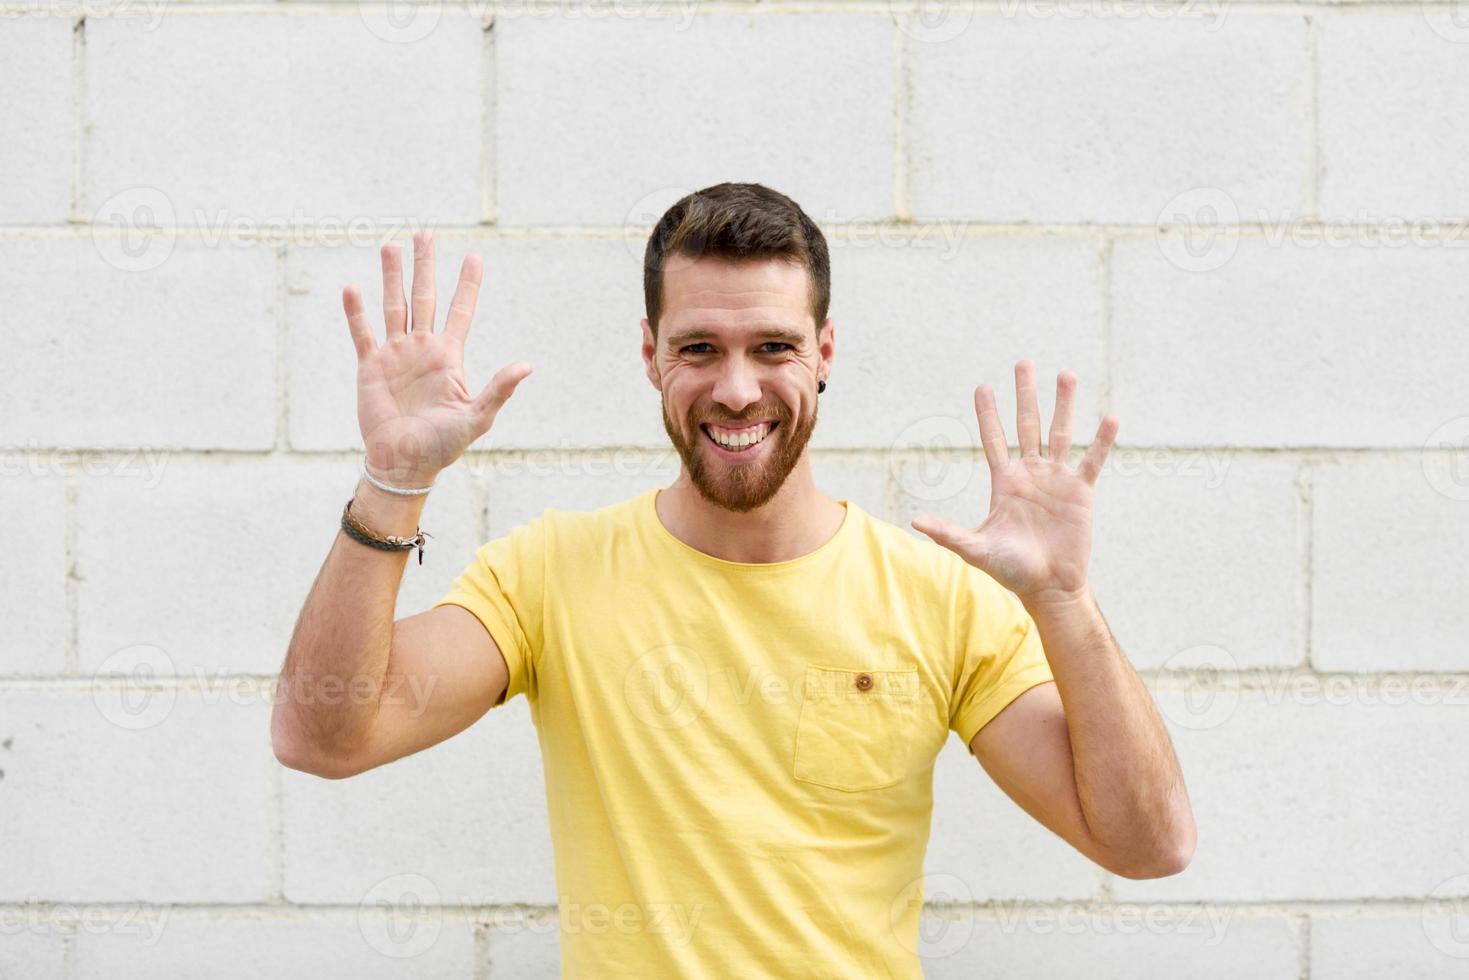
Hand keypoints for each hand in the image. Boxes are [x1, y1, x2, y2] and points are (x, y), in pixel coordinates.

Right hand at [344, 230, 532, 488]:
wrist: (404, 464)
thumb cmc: (443, 445)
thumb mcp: (477, 417)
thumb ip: (499, 389)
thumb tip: (527, 366)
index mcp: (449, 357)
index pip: (460, 311)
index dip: (467, 285)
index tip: (474, 257)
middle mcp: (422, 349)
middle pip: (425, 296)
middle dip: (425, 265)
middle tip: (424, 233)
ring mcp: (395, 355)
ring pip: (394, 305)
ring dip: (392, 276)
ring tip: (390, 245)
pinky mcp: (370, 367)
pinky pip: (363, 333)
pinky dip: (356, 312)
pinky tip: (353, 288)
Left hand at [910, 360, 1117, 606]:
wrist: (1048, 587)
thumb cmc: (1010, 570)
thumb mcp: (976, 549)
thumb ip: (948, 534)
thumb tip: (915, 522)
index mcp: (1004, 482)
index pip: (994, 440)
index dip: (988, 414)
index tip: (982, 387)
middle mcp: (1030, 474)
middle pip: (1027, 425)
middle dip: (1025, 395)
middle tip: (1023, 363)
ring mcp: (1057, 480)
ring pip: (1060, 433)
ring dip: (1063, 404)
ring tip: (1065, 374)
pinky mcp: (1081, 492)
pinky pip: (1092, 460)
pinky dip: (1101, 441)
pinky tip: (1109, 418)